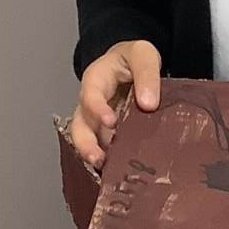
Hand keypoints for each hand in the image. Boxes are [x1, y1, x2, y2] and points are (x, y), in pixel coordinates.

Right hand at [70, 39, 161, 167]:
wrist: (132, 65)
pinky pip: (102, 147)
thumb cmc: (133, 58)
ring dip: (93, 156)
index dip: (97, 109)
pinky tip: (116, 174)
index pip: (90, 95)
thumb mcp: (143, 54)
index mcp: (95, 79)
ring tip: (106, 171)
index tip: (111, 122)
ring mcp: (95, 120)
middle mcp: (90, 103)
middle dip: (85, 143)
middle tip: (99, 159)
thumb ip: (147, 74)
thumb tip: (148, 104)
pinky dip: (107, 161)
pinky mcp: (106, 133)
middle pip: (79, 125)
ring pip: (86, 141)